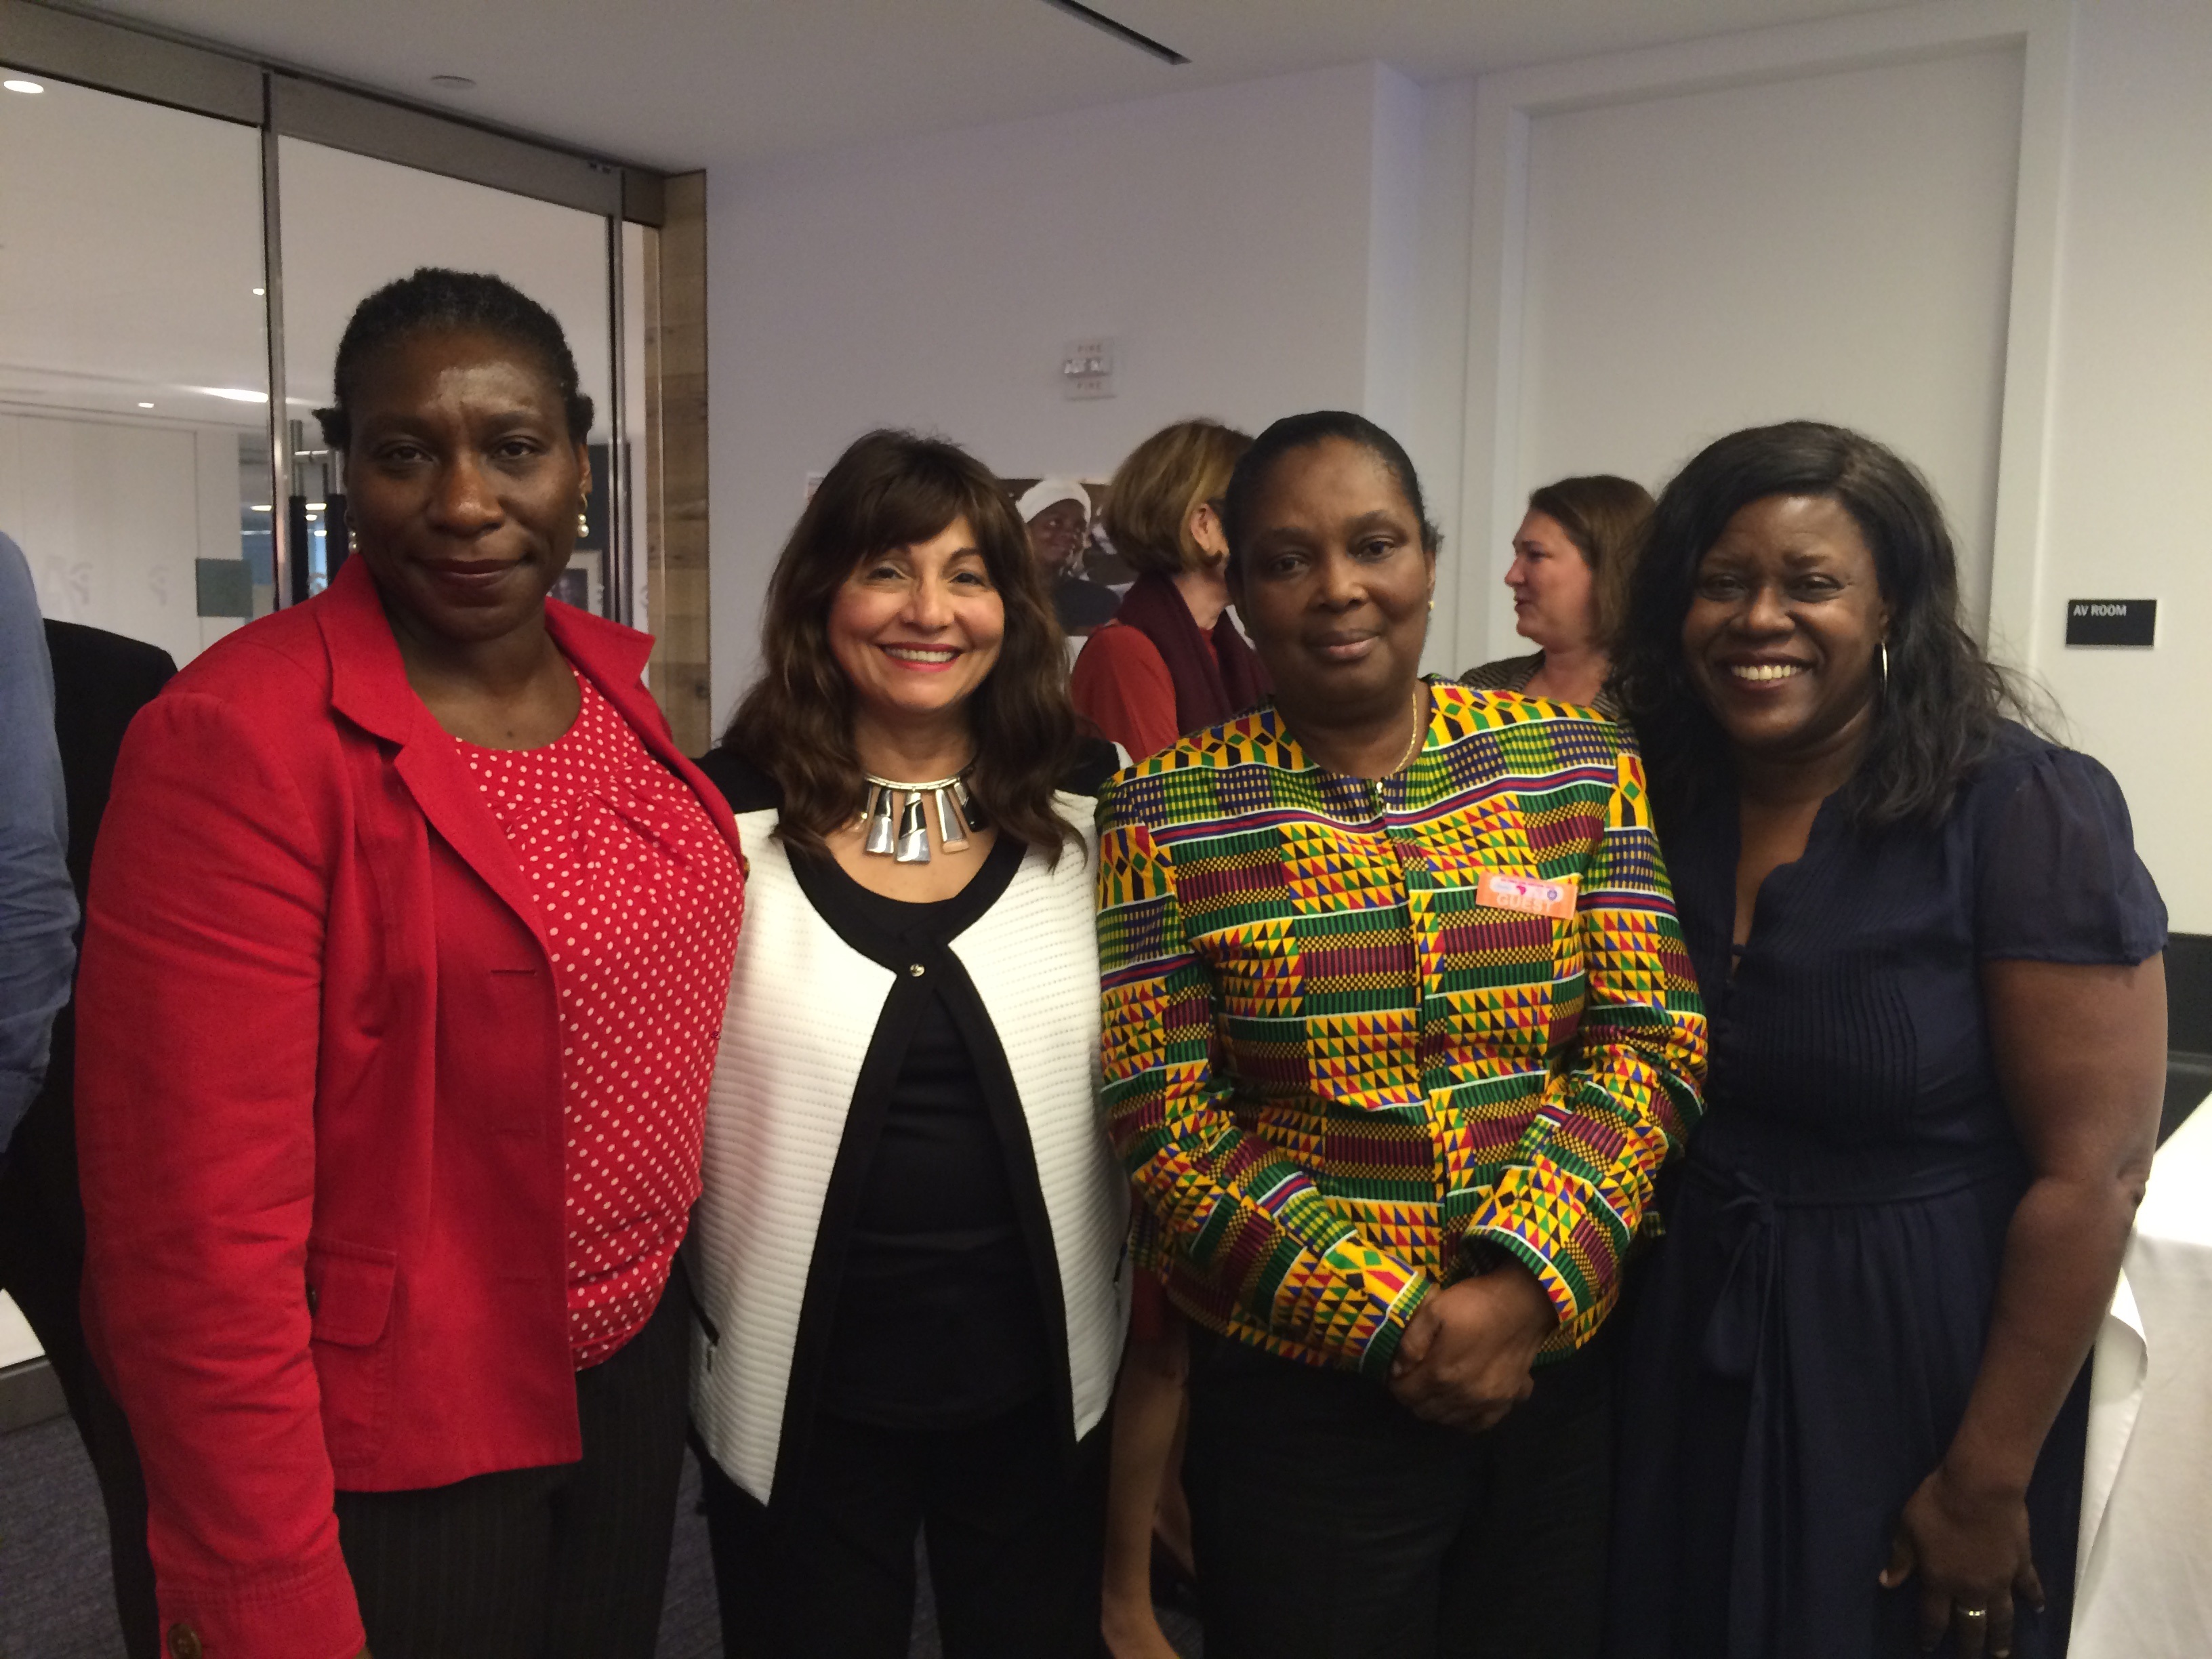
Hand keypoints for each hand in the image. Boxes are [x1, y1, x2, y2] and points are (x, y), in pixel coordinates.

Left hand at [1387, 1264, 1557, 1431]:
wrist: (1523, 1303)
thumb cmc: (1475, 1303)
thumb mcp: (1434, 1309)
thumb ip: (1411, 1343)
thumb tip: (1397, 1370)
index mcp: (1442, 1372)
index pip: (1406, 1395)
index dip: (1396, 1385)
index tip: (1397, 1374)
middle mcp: (1464, 1395)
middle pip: (1425, 1411)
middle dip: (1413, 1398)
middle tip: (1414, 1380)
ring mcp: (1488, 1402)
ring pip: (1449, 1421)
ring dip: (1436, 1408)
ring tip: (1435, 1389)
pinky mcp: (1507, 1401)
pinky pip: (1479, 1425)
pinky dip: (1465, 1418)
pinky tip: (1461, 1402)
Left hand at [1879, 1462, 2042, 1657]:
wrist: (1979, 1488)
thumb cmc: (1937, 1505)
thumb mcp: (1907, 1528)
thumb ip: (1901, 1559)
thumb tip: (1887, 1583)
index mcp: (1940, 1580)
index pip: (1934, 1617)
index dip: (1931, 1635)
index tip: (1929, 1648)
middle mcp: (1971, 1588)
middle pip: (1971, 1625)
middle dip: (1970, 1647)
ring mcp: (2000, 1579)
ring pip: (2002, 1617)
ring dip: (2002, 1637)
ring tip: (2002, 1653)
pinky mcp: (2021, 1564)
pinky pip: (2030, 1587)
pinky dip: (2036, 1599)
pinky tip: (2038, 1610)